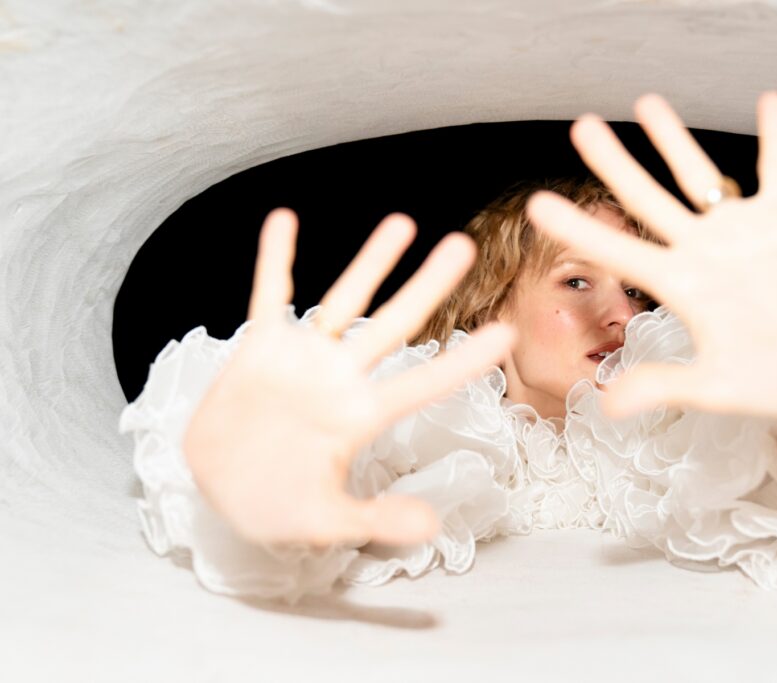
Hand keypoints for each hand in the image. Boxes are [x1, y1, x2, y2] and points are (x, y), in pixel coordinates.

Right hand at [183, 209, 514, 547]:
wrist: (221, 492)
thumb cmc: (279, 508)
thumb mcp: (328, 522)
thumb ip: (378, 520)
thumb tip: (433, 528)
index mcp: (361, 417)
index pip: (423, 384)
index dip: (463, 360)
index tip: (505, 333)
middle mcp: (341, 379)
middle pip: (394, 325)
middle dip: (428, 286)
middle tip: (466, 246)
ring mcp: (303, 360)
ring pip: (344, 301)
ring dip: (371, 263)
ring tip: (403, 223)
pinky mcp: (261, 349)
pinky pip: (269, 298)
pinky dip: (276, 261)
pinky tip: (283, 219)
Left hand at [526, 92, 776, 420]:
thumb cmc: (770, 386)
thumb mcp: (716, 389)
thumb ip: (664, 386)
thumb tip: (605, 406)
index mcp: (680, 287)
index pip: (619, 251)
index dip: (580, 229)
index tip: (538, 204)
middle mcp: (701, 253)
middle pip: (647, 199)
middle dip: (614, 162)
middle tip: (581, 126)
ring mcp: (740, 236)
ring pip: (700, 176)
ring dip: (675, 140)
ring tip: (646, 102)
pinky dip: (776, 139)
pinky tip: (769, 102)